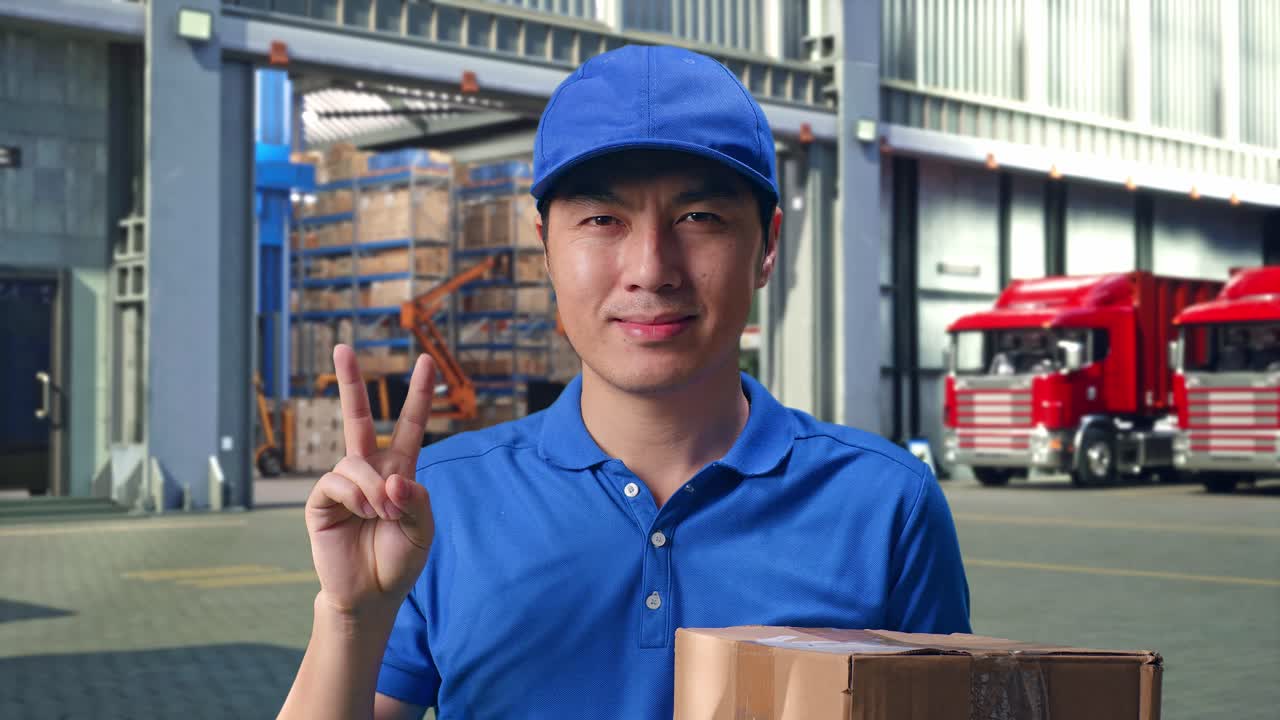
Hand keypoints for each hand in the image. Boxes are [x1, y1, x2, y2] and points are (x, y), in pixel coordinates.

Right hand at [304, 344, 435, 617]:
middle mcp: (370, 471)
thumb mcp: (422, 533)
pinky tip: (363, 511)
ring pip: (356, 461)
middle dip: (350, 382)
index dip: (418, 396)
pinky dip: (354, 494)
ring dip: (373, 487)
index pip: (410, 426)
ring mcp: (344, 484)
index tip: (427, 362)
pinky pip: (336, 481)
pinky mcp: (322, 501)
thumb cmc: (398, 562)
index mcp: (399, 472)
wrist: (370, 596)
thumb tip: (393, 479)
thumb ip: (416, 503)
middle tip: (343, 346)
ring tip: (381, 514)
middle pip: (359, 418)